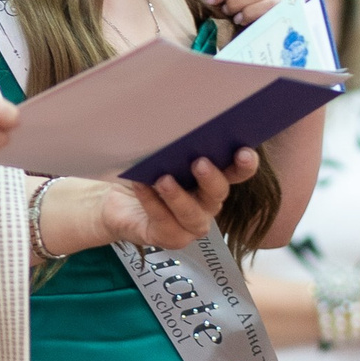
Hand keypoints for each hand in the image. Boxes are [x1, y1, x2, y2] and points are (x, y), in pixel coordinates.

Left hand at [101, 150, 258, 252]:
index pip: (237, 172)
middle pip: (218, 194)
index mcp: (212, 179)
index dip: (245, 164)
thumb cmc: (144, 172)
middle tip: (199, 163)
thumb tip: (176, 122)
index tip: (244, 152)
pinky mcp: (171, 238)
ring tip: (163, 179)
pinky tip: (141, 186)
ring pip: (193, 215)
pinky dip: (152, 203)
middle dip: (211, 178)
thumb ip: (173, 143)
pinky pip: (165, 223)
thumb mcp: (158, 153)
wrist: (114, 200)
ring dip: (179, 197)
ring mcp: (191, 224)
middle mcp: (207, 203)